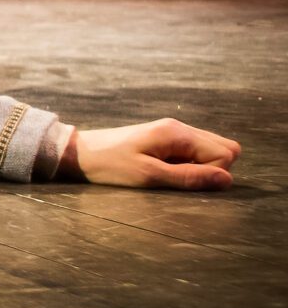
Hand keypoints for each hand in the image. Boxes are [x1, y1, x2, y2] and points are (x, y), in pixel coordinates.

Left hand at [61, 118, 240, 189]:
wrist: (80, 153)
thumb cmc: (111, 165)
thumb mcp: (150, 176)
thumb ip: (189, 177)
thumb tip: (227, 180)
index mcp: (178, 133)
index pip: (225, 154)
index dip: (211, 174)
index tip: (180, 179)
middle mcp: (179, 127)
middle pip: (225, 148)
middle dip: (212, 169)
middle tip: (178, 176)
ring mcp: (172, 131)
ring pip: (211, 149)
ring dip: (199, 167)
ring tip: (168, 172)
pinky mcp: (164, 138)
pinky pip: (193, 150)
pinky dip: (187, 163)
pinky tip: (164, 168)